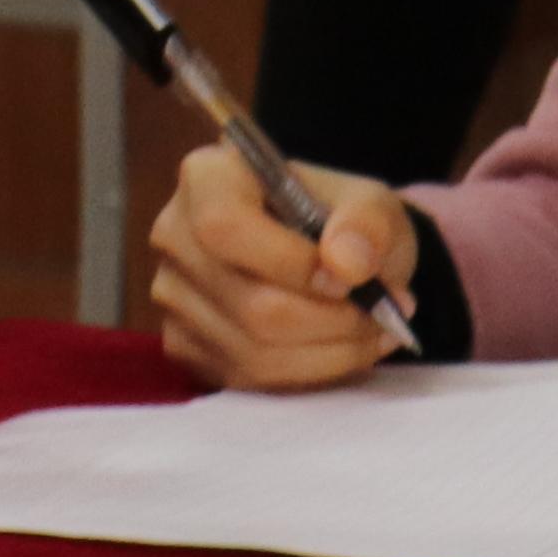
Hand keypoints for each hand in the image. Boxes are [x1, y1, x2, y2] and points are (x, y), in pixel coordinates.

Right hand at [147, 145, 419, 391]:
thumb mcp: (373, 205)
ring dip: (331, 352)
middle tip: (384, 314)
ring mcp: (173, 294)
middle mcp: (174, 234)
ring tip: (373, 332)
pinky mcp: (184, 345)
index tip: (349, 278)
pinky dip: (309, 372)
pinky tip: (339, 348)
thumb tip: (346, 265)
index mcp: (207, 178)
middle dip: (332, 321)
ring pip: (254, 351)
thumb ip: (368, 225)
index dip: (292, 263)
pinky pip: (249, 378)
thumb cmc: (343, 223)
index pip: (226, 227)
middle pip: (250, 304)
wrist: (330, 257)